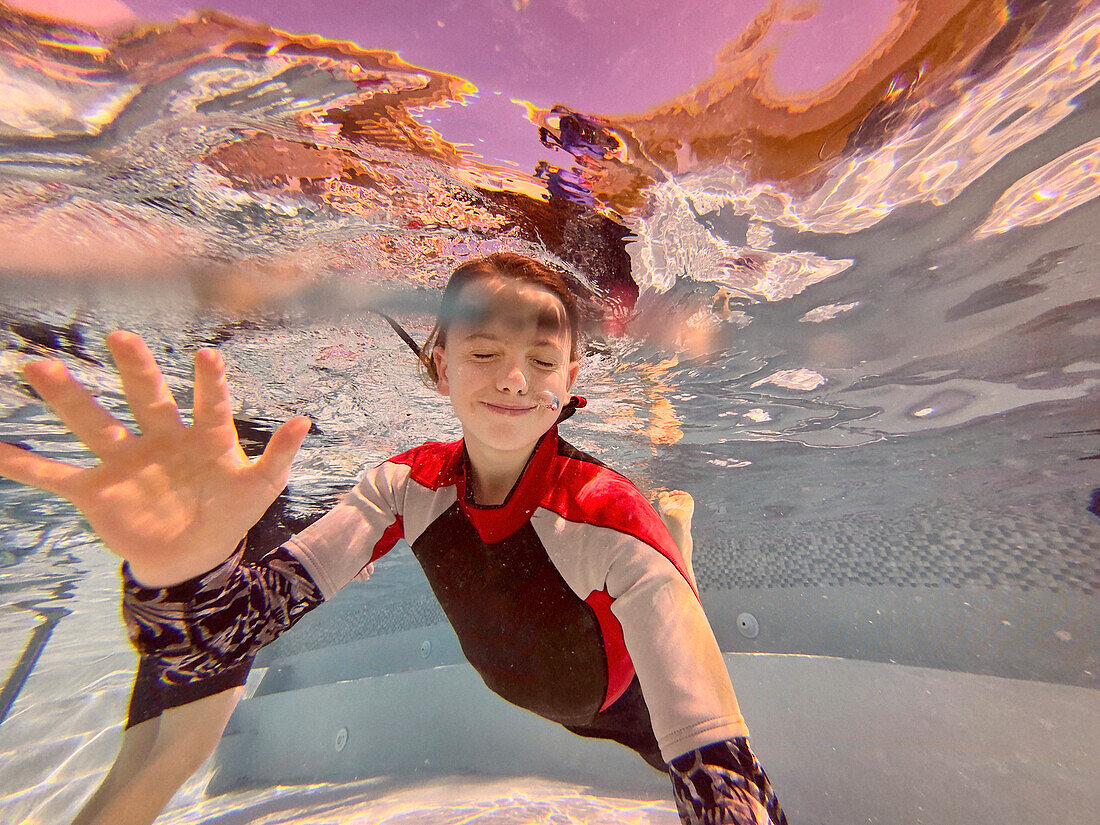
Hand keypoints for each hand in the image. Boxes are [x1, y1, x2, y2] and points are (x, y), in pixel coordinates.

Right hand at [0, 331, 310, 586]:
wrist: (191, 558)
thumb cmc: (229, 515)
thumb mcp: (260, 488)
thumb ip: (279, 456)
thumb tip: (305, 420)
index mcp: (203, 436)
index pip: (209, 403)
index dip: (210, 382)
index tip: (207, 356)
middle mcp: (160, 438)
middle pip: (145, 397)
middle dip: (134, 368)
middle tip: (122, 337)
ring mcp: (124, 461)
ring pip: (92, 422)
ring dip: (66, 397)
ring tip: (39, 368)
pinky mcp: (96, 491)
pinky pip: (54, 476)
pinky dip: (23, 465)